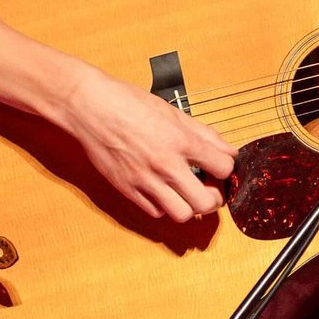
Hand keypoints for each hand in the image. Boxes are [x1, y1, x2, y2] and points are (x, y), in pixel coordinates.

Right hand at [64, 66, 235, 221]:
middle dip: (215, 199)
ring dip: (190, 207)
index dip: (226, 168)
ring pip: (181, 214)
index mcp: (181, 141)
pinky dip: (165, 206)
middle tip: (211, 189)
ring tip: (188, 193)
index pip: (223, 167)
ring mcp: (145, 180)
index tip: (220, 166)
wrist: (90, 107)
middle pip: (205, 202)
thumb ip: (204, 134)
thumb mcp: (174, 113)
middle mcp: (165, 164)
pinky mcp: (127, 189)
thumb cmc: (129, 104)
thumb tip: (229, 150)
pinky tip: (164, 191)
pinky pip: (155, 211)